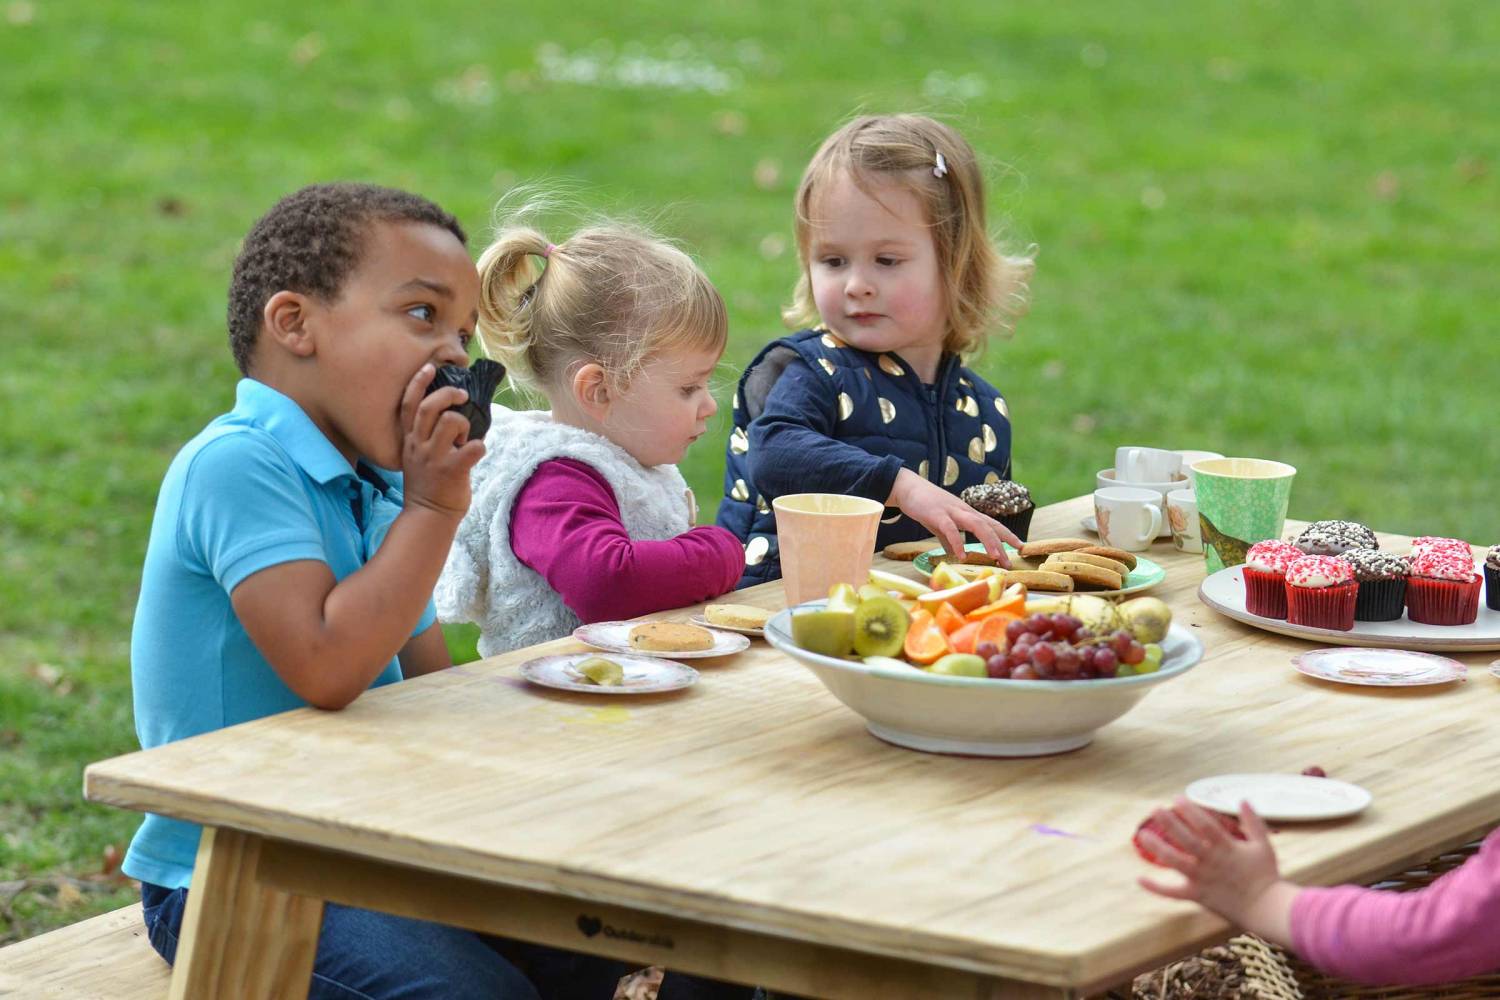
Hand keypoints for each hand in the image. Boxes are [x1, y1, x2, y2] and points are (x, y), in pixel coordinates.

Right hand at [399, 364, 484, 518]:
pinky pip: (473, 447)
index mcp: (410, 440)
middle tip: (462, 395)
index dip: (418, 382)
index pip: (408, 404)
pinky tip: (477, 452)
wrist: (428, 516)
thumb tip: (453, 416)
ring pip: (451, 421)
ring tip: (466, 438)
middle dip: (448, 394)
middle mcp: (419, 446)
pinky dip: (480, 446)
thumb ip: (428, 437)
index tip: (430, 367)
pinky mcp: (452, 470)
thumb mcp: (418, 457)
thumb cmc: (429, 484)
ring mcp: (434, 458)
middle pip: (429, 407)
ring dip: (465, 424)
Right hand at [889, 469, 1018, 565]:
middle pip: (990, 526)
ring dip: (988, 541)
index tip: (1021, 546)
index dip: (1008, 535)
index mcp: (967, 513)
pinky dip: (958, 543)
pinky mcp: (937, 514)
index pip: (993, 524)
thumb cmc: (925, 506)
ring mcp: (952, 511)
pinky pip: (950, 530)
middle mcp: (964, 511)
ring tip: (995, 558)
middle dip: (1002, 543)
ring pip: (977, 525)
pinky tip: (962, 557)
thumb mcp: (940, 525)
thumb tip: (955, 555)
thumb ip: (948, 540)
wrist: (908, 488)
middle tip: (1009, 562)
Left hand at [1137, 798, 1298, 945]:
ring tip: (1143, 834)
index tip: (1177, 798)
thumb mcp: (1263, 845)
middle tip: (1155, 809)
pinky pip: (1173, 893)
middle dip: (1170, 823)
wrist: (1266, 908)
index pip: (1205, 825)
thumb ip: (1253, 822)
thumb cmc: (1266, 876)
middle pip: (1186, 839)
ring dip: (1158, 848)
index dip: (1190, 810)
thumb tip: (1243, 800)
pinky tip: (1140, 878)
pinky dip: (1156, 887)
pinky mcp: (1198, 895)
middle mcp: (1211, 861)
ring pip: (1175, 862)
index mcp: (1226, 847)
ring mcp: (1202, 879)